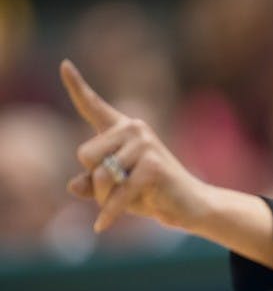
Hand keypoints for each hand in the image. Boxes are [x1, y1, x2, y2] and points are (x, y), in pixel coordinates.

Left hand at [61, 59, 209, 232]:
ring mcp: (145, 145)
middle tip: (120, 189)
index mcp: (123, 129)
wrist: (190, 206)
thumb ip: (91, 184)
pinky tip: (102, 226)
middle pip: (85, 154)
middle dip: (95, 179)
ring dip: (106, 197)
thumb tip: (73, 185)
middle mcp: (135, 129)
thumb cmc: (150, 193)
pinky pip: (118, 194)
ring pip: (100, 175)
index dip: (76, 85)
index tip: (63, 64)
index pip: (93, 105)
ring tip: (128, 200)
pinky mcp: (153, 166)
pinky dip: (110, 213)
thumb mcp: (114, 188)